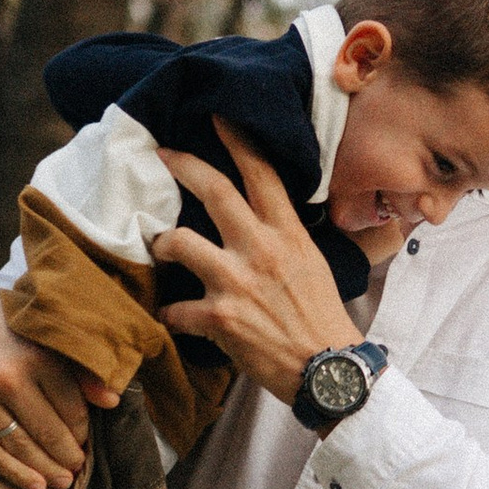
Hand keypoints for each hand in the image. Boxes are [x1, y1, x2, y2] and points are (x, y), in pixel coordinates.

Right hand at [0, 278, 120, 488]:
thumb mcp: (41, 337)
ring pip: (20, 446)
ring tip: (62, 482)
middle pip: (48, 431)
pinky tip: (34, 485)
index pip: (72, 408)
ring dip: (45, 469)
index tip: (85, 442)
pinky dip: (13, 472)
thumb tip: (112, 402)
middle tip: (77, 470)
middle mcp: (6, 376)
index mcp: (35, 355)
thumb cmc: (1, 330)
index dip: (82, 432)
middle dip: (67, 456)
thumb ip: (78, 369)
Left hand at [155, 123, 355, 407]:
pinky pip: (176, 308)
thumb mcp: (313, 264)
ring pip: (179, 241)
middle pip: (214, 190)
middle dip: (182, 164)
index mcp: (288, 234)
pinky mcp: (220, 318)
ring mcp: (237, 282)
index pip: (262, 173)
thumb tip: (265, 220)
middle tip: (162, 153)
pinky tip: (170, 316)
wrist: (329, 371)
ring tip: (159, 248)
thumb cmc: (322, 319)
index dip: (237, 140)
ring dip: (162, 243)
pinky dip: (170, 313)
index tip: (217, 117)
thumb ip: (285, 238)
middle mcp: (262, 249)